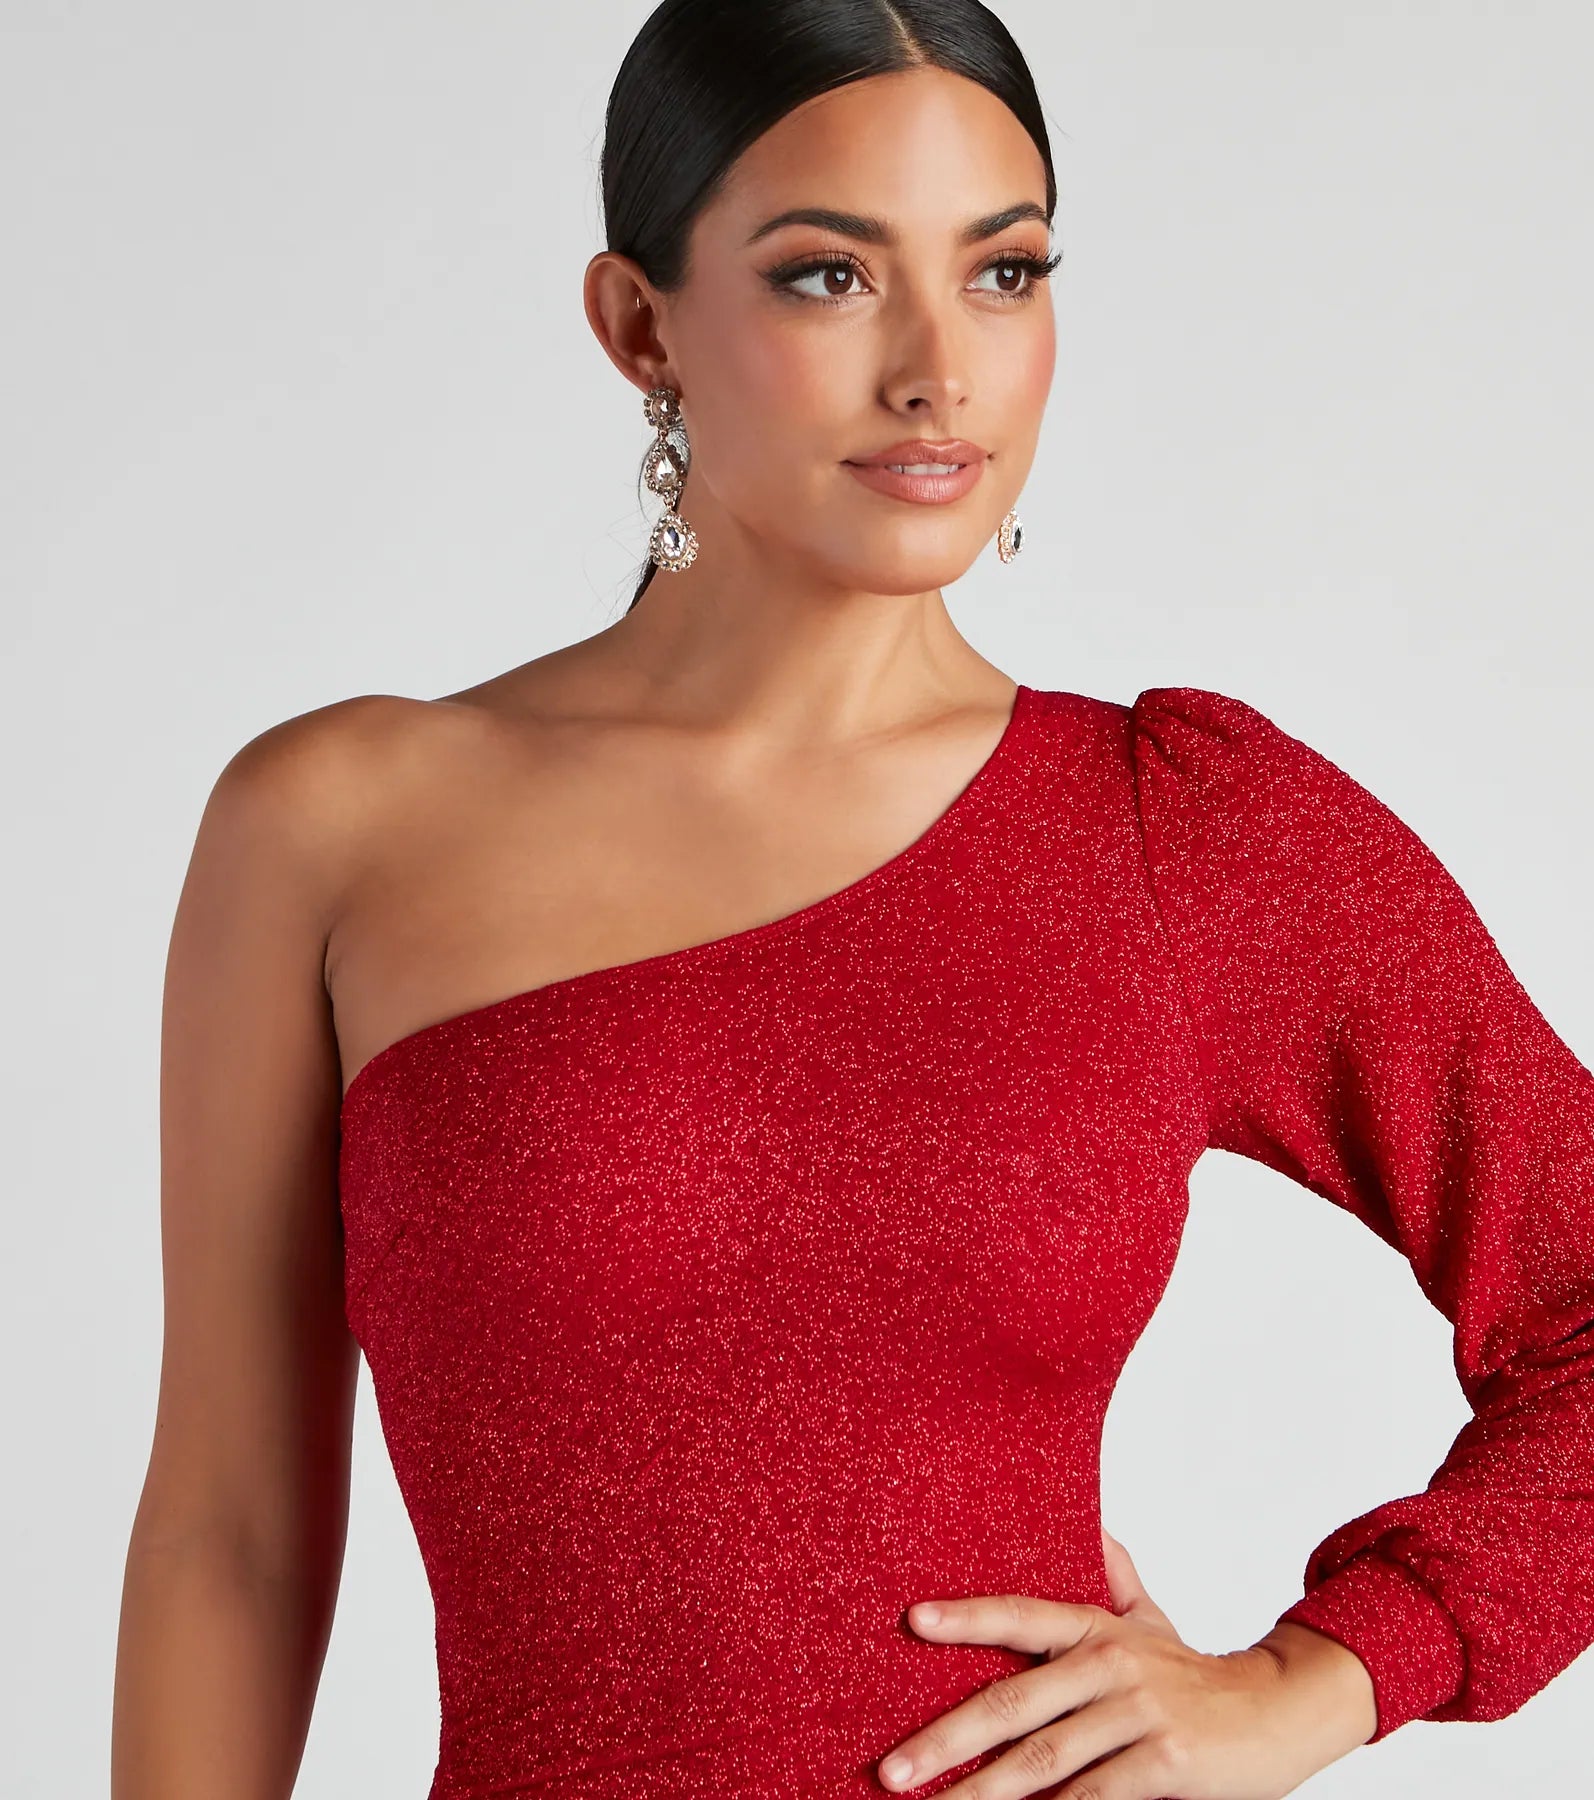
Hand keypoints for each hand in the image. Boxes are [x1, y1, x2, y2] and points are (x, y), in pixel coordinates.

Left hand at [876, 1525, 1377, 1798]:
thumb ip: (1117, 1580)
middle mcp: (1110, 1664)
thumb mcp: (1153, 1621)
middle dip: (945, 1740)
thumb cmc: (1200, 1677)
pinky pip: (1093, 1798)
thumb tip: (1098, 1530)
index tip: (910, 1621)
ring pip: (1042, 1760)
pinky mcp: (1165, 1762)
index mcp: (1098, 1629)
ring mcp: (1138, 1713)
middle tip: (891, 1770)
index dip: (965, 1616)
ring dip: (982, 1795)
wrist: (1285, 1711)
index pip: (1019, 1614)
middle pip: (1012, 1703)